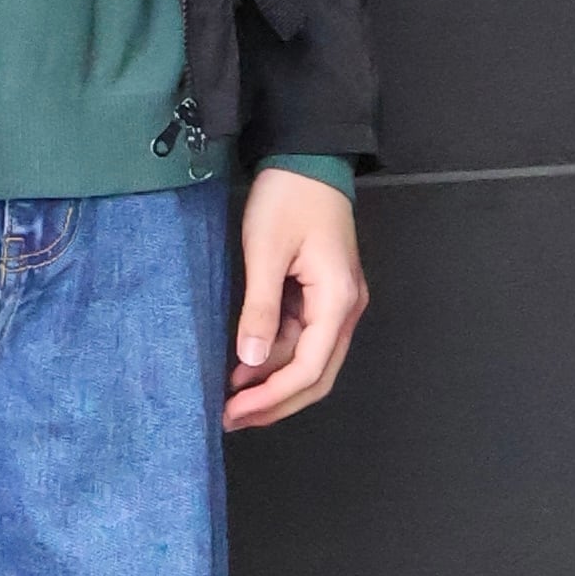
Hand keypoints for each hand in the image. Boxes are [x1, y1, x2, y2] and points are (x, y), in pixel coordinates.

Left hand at [224, 170, 368, 432]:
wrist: (307, 157)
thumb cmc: (288, 197)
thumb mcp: (266, 252)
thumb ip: (260, 309)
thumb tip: (249, 361)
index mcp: (337, 300)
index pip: (307, 369)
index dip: (271, 397)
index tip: (234, 410)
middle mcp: (344, 309)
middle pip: (315, 377)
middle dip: (275, 402)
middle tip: (232, 418)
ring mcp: (336, 304)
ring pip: (307, 361)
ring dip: (272, 382)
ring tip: (230, 395)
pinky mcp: (321, 296)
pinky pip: (300, 339)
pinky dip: (274, 357)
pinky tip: (244, 364)